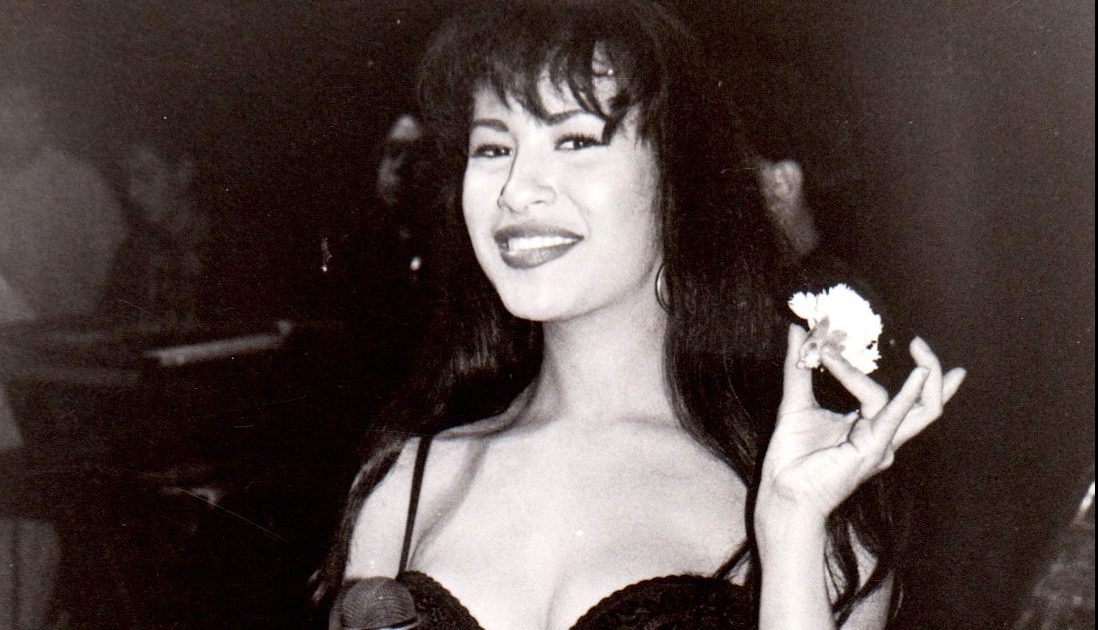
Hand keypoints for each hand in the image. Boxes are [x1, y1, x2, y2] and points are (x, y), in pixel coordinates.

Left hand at [757, 324, 965, 523]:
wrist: (783, 490)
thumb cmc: (791, 456)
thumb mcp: (796, 400)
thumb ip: (799, 365)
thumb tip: (797, 331)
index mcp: (869, 427)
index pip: (893, 393)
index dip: (875, 363)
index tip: (839, 339)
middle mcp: (883, 436)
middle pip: (926, 404)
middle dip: (933, 372)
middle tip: (920, 343)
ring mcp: (882, 444)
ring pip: (922, 409)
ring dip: (922, 374)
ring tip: (917, 346)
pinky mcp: (874, 449)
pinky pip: (896, 417)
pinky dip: (909, 394)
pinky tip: (918, 374)